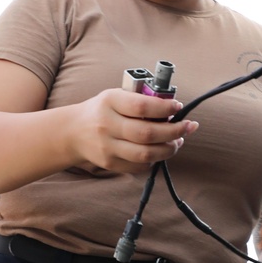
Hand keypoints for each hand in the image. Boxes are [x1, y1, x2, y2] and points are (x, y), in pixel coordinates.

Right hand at [69, 90, 197, 174]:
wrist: (73, 132)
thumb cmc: (102, 110)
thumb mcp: (115, 96)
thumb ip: (140, 99)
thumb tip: (172, 108)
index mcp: (110, 102)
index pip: (142, 106)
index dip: (165, 108)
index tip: (178, 107)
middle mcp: (107, 125)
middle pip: (147, 133)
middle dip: (174, 131)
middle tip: (188, 127)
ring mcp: (107, 147)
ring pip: (146, 154)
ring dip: (169, 149)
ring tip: (178, 141)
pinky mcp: (110, 164)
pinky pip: (139, 166)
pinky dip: (155, 160)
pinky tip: (161, 151)